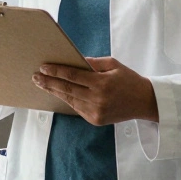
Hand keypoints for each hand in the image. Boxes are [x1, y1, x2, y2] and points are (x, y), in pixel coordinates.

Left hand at [32, 57, 158, 125]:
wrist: (145, 102)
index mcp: (102, 83)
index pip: (73, 75)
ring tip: (42, 84)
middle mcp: (98, 99)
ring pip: (69, 100)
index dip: (56, 71)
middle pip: (67, 89)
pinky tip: (58, 93)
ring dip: (54, 92)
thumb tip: (73, 60)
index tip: (43, 67)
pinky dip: (67, 100)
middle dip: (49, 83)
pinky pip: (77, 108)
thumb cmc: (129, 79)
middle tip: (35, 77)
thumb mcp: (113, 65)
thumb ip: (93, 63)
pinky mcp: (95, 120)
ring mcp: (96, 112)